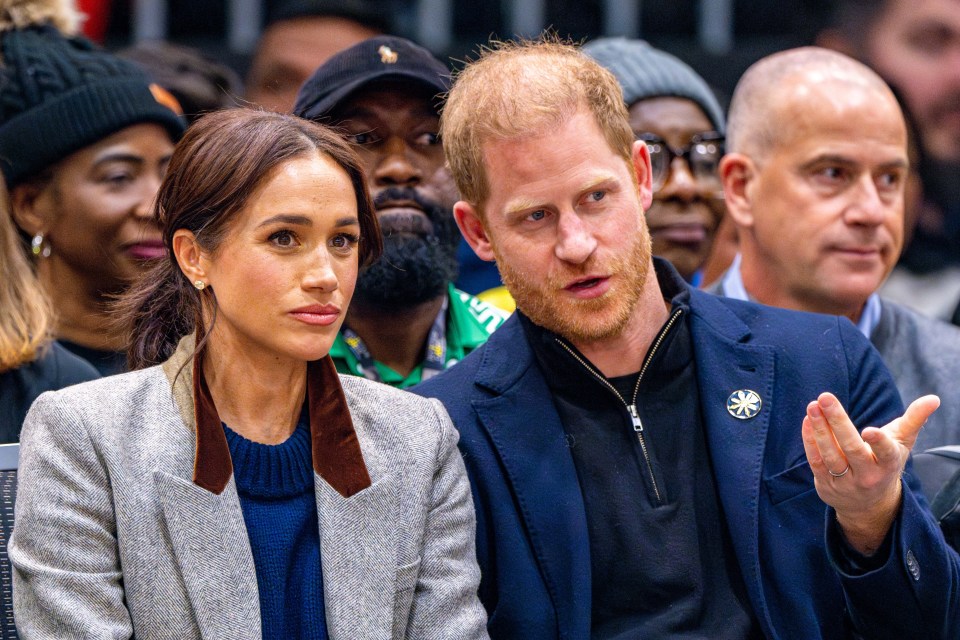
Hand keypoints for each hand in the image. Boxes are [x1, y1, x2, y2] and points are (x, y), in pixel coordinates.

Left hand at [801, 392, 939, 554]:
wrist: (868, 505)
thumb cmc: (885, 463)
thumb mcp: (902, 444)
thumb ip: (914, 420)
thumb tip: (933, 398)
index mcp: (888, 464)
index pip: (885, 453)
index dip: (879, 443)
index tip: (870, 430)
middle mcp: (867, 475)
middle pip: (851, 449)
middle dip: (837, 422)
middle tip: (825, 397)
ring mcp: (845, 482)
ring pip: (830, 455)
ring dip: (819, 429)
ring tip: (813, 405)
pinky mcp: (826, 485)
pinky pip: (816, 461)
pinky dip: (810, 441)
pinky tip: (808, 420)